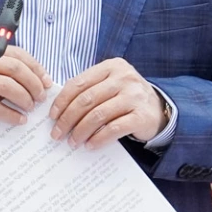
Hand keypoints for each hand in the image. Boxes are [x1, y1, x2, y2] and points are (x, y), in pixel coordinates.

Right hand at [0, 44, 50, 136]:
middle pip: (13, 67)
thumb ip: (9, 71)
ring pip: (6, 86)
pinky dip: (11, 114)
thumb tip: (42, 80)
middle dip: (32, 83)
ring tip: (30, 107)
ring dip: (24, 98)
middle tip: (40, 97)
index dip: (35, 67)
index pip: (15, 53)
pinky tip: (19, 119)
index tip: (46, 81)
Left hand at [49, 58, 165, 147]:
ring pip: (98, 115)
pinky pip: (114, 129)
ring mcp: (134, 96)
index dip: (62, 101)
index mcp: (111, 66)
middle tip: (57, 133)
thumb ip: (88, 90)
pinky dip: (98, 139)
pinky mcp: (142, 116)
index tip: (52, 116)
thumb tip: (58, 110)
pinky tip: (90, 145)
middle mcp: (124, 78)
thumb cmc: (126, 97)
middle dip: (68, 119)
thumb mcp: (109, 85)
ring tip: (72, 141)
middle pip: (86, 99)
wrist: (159, 110)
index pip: (79, 83)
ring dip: (81, 131)